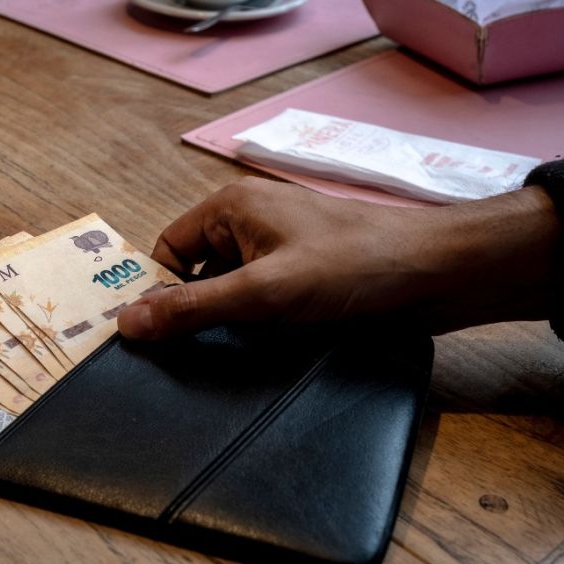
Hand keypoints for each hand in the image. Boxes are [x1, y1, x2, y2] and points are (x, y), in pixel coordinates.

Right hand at [117, 177, 559, 339]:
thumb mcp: (262, 292)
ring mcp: (282, 249)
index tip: (154, 338)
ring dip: (230, 320)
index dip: (158, 291)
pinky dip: (259, 323)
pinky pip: (263, 300)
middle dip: (194, 309)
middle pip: (196, 271)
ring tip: (236, 351)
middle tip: (191, 355)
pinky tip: (269, 347)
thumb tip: (126, 322)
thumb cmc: (351, 267)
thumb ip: (192, 307)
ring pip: (231, 290)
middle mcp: (251, 222)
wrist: (438, 273)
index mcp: (231, 207)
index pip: (168, 249)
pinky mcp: (307, 275)